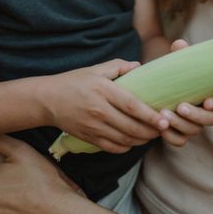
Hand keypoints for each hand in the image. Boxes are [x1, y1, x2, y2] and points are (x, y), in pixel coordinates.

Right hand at [49, 59, 170, 152]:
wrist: (47, 100)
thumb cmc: (74, 81)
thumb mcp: (95, 69)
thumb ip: (119, 66)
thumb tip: (139, 66)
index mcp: (103, 91)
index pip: (132, 106)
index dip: (150, 115)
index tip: (165, 120)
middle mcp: (99, 111)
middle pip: (131, 127)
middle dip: (151, 131)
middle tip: (165, 128)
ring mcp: (93, 127)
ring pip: (124, 139)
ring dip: (142, 140)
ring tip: (152, 134)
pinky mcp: (88, 138)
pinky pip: (112, 148)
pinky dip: (126, 147)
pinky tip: (133, 141)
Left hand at [159, 40, 212, 146]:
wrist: (161, 88)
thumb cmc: (177, 73)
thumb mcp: (180, 63)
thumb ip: (181, 54)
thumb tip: (179, 45)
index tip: (207, 102)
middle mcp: (208, 111)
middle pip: (211, 119)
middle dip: (196, 115)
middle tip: (180, 106)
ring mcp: (195, 124)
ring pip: (195, 131)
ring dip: (180, 124)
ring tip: (164, 114)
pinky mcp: (182, 133)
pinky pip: (181, 141)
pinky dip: (171, 137)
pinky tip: (161, 129)